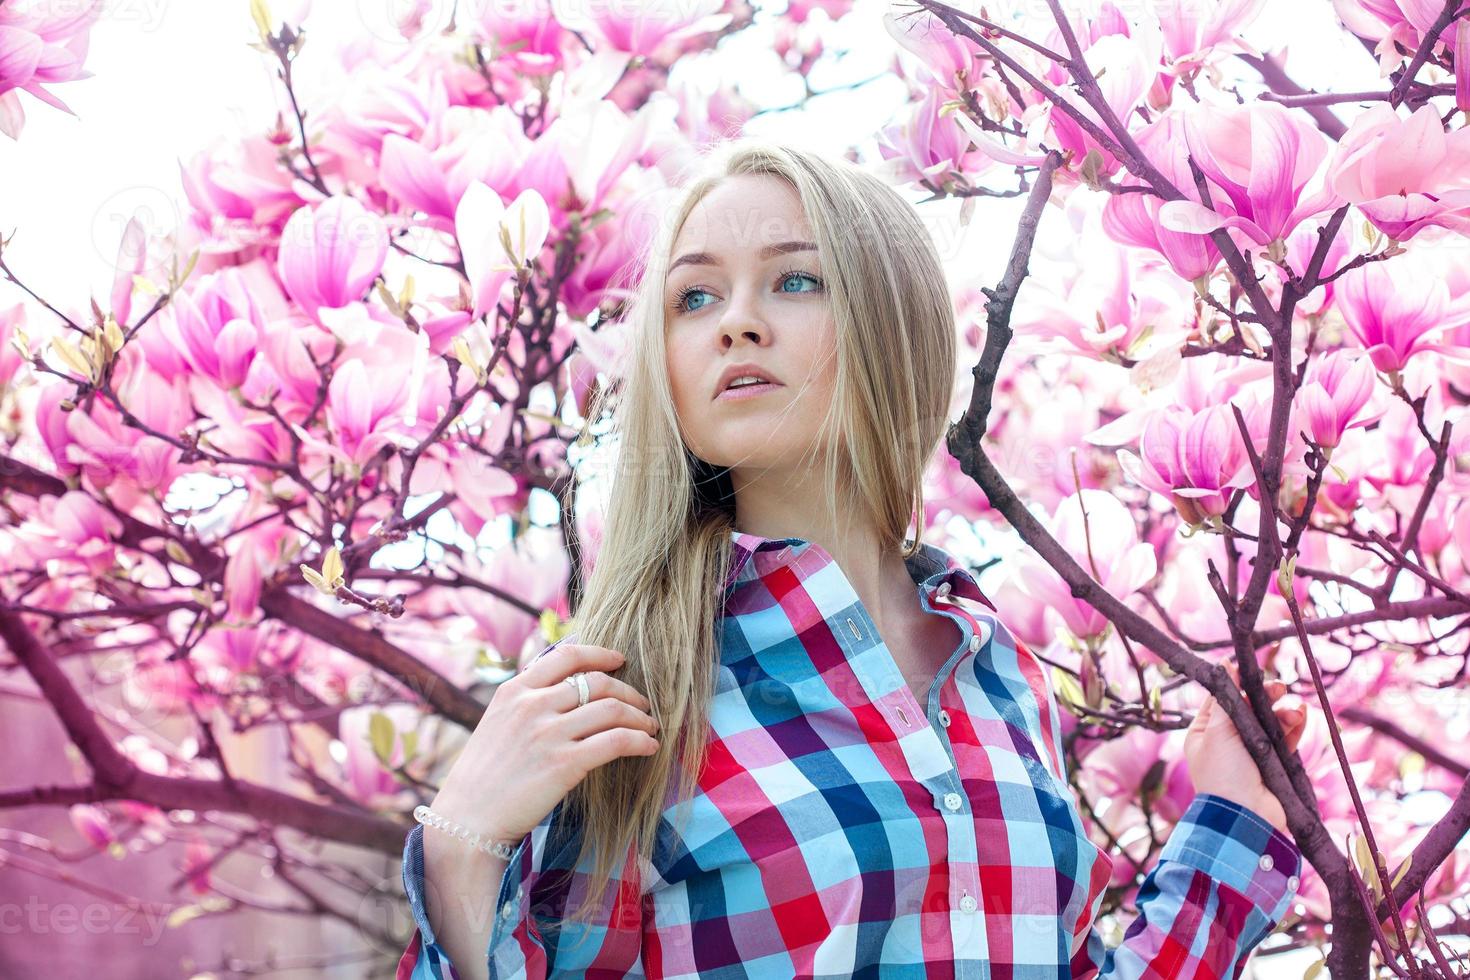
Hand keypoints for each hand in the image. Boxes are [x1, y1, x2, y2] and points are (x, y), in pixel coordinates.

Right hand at [428, 643, 661, 846]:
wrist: (467, 820)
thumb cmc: (483, 777)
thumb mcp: (496, 723)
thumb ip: (527, 702)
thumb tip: (566, 689)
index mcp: (515, 691)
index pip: (567, 656)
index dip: (600, 654)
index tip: (619, 661)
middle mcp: (532, 706)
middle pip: (598, 682)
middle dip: (628, 692)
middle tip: (643, 705)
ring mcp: (549, 733)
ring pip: (612, 709)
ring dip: (640, 717)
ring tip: (650, 727)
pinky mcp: (564, 764)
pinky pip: (616, 741)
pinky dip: (640, 741)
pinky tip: (649, 747)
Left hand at [1184, 663, 1306, 833]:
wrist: (1245, 818)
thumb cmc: (1223, 775)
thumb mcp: (1217, 732)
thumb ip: (1225, 699)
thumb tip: (1224, 665)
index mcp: (1205, 733)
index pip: (1222, 700)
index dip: (1238, 686)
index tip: (1253, 672)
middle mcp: (1228, 742)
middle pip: (1250, 709)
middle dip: (1266, 697)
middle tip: (1280, 687)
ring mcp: (1252, 754)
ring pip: (1271, 723)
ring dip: (1284, 713)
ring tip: (1295, 710)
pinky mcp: (1275, 765)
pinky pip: (1286, 740)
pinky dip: (1294, 728)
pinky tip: (1302, 717)